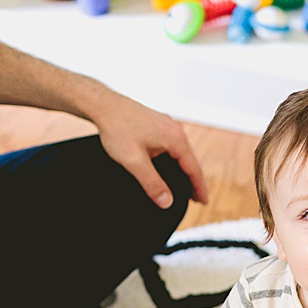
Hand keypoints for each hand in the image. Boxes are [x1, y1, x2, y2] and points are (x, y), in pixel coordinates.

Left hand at [91, 96, 207, 209]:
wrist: (104, 106)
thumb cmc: (117, 127)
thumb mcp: (134, 161)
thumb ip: (151, 183)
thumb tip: (166, 201)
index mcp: (175, 138)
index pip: (193, 168)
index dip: (199, 187)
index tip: (203, 201)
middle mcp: (175, 129)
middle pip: (190, 159)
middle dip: (193, 179)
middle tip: (196, 198)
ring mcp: (166, 125)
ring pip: (181, 152)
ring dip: (184, 168)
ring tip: (184, 185)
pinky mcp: (157, 124)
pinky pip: (172, 145)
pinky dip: (175, 158)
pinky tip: (170, 165)